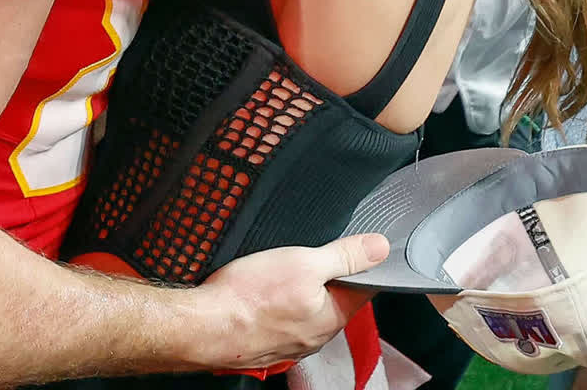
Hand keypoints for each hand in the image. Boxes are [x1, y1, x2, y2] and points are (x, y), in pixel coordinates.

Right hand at [191, 235, 386, 370]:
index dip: (362, 263)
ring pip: (306, 307)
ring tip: (283, 267)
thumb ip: (344, 256)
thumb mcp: (304, 263)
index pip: (364, 287)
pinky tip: (264, 288)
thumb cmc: (251, 297)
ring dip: (300, 288)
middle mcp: (316, 334)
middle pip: (334, 296)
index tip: (354, 245)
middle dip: (327, 274)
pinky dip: (279, 300)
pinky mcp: (267, 340)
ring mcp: (291, 341)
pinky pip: (283, 316)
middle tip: (311, 249)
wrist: (206, 324)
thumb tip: (380, 247)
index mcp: (333, 316)